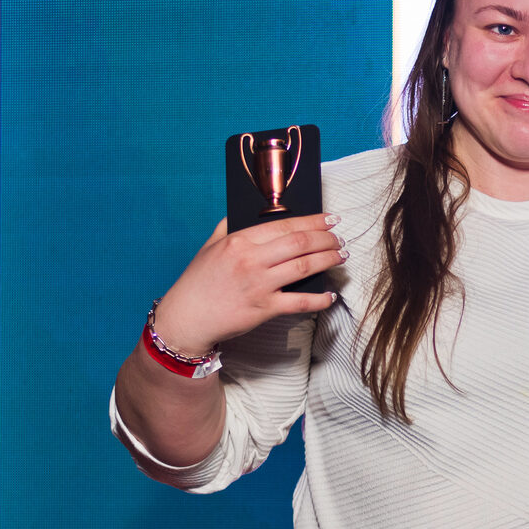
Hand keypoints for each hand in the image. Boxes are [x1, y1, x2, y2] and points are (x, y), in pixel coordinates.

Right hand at [151, 213, 345, 354]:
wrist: (187, 318)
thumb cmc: (198, 282)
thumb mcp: (209, 246)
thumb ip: (229, 227)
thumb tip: (244, 211)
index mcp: (239, 241)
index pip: (284, 225)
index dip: (313, 221)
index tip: (330, 219)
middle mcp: (251, 260)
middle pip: (300, 243)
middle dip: (326, 239)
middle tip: (340, 239)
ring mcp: (259, 285)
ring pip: (304, 268)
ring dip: (328, 260)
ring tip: (341, 256)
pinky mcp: (264, 309)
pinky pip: (299, 302)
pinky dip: (319, 299)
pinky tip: (330, 295)